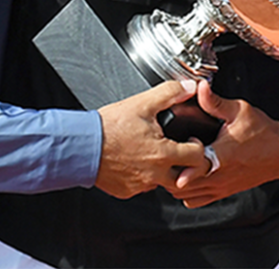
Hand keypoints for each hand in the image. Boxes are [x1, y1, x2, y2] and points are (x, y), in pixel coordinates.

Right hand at [95, 80, 206, 198]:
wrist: (80, 146)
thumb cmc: (108, 128)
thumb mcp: (142, 103)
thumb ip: (170, 93)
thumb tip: (189, 87)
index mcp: (163, 154)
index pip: (198, 158)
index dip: (198, 146)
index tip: (190, 139)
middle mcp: (154, 174)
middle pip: (185, 177)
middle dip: (186, 164)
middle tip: (178, 150)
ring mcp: (140, 185)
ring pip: (163, 183)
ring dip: (164, 170)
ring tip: (155, 153)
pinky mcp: (126, 191)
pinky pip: (143, 186)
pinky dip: (144, 176)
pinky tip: (137, 161)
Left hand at [172, 80, 278, 207]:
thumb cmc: (262, 131)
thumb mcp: (239, 110)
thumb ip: (216, 102)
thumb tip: (200, 87)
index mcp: (221, 156)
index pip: (191, 167)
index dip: (180, 156)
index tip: (184, 143)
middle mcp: (218, 176)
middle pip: (178, 184)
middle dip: (171, 169)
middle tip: (173, 152)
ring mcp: (219, 188)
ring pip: (183, 195)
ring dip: (175, 181)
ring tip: (177, 163)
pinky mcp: (222, 193)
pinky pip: (195, 200)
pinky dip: (186, 192)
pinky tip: (188, 175)